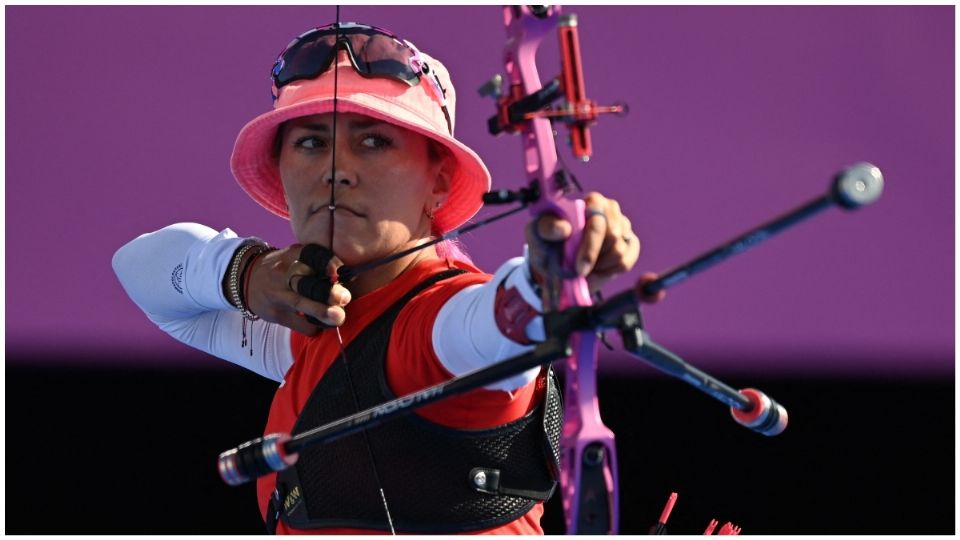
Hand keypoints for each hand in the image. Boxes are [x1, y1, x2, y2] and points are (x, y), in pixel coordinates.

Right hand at [244, 244, 350, 334]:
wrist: (246, 279)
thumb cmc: (282, 268)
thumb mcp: (294, 256)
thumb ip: (316, 263)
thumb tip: (348, 276)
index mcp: (293, 255)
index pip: (312, 255)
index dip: (328, 262)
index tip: (341, 271)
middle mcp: (285, 273)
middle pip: (306, 282)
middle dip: (328, 291)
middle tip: (345, 298)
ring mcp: (278, 294)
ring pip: (301, 304)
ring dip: (322, 312)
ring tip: (338, 318)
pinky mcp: (276, 314)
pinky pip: (298, 324)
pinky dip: (313, 327)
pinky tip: (322, 326)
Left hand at [525, 192, 644, 295]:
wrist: (556, 263)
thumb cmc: (547, 243)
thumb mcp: (538, 234)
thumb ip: (547, 227)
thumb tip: (564, 228)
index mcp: (591, 201)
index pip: (598, 221)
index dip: (589, 247)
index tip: (579, 268)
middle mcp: (610, 209)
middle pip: (613, 236)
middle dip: (593, 258)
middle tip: (578, 269)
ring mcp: (623, 226)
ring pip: (619, 252)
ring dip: (599, 266)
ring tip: (584, 267)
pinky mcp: (631, 244)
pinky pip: (626, 262)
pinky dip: (609, 272)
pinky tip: (596, 270)